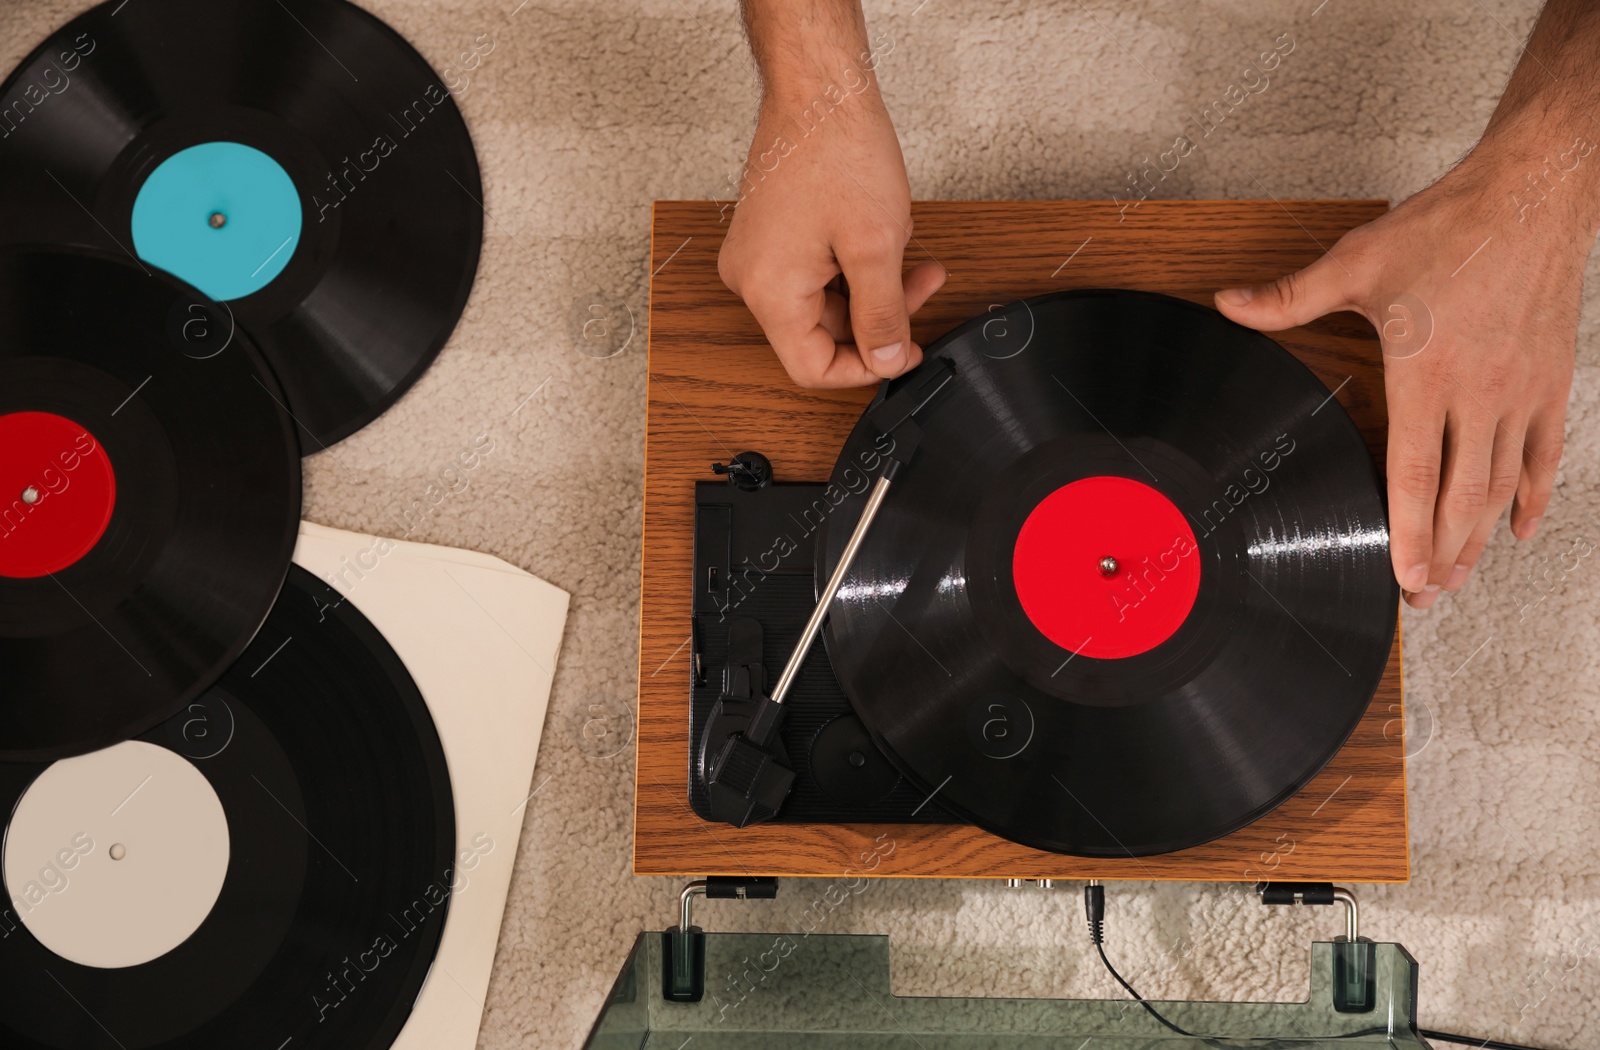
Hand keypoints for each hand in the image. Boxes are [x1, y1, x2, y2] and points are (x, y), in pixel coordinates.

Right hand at [718, 87, 945, 387]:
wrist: (819, 89)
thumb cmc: (838, 149)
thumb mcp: (876, 246)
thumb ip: (883, 315)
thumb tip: (886, 360)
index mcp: (768, 290)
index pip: (812, 368)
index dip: (865, 369)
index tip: (903, 352)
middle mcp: (751, 278)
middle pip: (820, 334)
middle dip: (878, 316)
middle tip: (920, 287)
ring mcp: (757, 256)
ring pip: (822, 303)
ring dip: (870, 287)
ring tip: (904, 249)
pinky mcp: (769, 236)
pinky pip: (813, 273)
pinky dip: (851, 265)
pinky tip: (879, 236)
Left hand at [1215, 159, 1582, 608]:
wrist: (1534, 194)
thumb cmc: (1449, 227)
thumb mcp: (1356, 262)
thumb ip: (1289, 297)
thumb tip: (1227, 303)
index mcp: (1426, 375)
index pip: (1414, 475)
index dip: (1408, 535)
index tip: (1403, 579)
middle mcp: (1478, 393)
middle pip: (1461, 498)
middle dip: (1441, 557)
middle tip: (1423, 598)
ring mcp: (1520, 392)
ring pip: (1502, 487)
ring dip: (1479, 539)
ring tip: (1459, 579)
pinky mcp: (1550, 381)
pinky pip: (1545, 455)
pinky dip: (1533, 497)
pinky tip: (1519, 528)